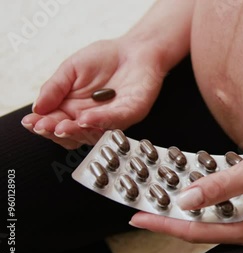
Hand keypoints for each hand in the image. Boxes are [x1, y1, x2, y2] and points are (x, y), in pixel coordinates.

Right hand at [21, 38, 166, 148]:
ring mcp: (112, 118)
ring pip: (93, 134)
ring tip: (61, 126)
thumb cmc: (104, 58)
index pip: (55, 124)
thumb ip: (54, 87)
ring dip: (76, 132)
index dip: (42, 125)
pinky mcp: (131, 112)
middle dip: (56, 132)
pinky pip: (115, 121)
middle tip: (44, 126)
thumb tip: (36, 107)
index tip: (31, 122)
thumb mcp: (70, 69)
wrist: (133, 49)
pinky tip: (85, 118)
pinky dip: (99, 121)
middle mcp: (92, 118)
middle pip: (72, 135)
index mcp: (74, 109)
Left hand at [130, 135, 242, 245]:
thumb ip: (219, 187)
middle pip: (199, 227)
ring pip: (209, 215)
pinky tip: (192, 183)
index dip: (164, 224)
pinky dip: (204, 195)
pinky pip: (222, 204)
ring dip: (186, 205)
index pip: (195, 230)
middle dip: (169, 217)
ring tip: (160, 196)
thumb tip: (185, 201)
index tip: (137, 219)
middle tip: (141, 208)